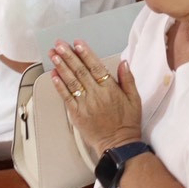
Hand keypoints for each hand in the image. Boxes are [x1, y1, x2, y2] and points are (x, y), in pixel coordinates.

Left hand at [49, 39, 142, 158]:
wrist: (118, 145)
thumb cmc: (128, 122)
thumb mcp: (135, 99)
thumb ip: (128, 79)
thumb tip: (123, 63)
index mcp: (110, 89)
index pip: (96, 67)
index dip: (86, 54)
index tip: (77, 43)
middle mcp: (96, 94)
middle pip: (80, 71)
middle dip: (68, 55)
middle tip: (59, 44)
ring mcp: (85, 104)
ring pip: (71, 81)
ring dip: (61, 66)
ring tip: (53, 55)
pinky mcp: (77, 114)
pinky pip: (66, 97)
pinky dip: (59, 85)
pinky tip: (53, 75)